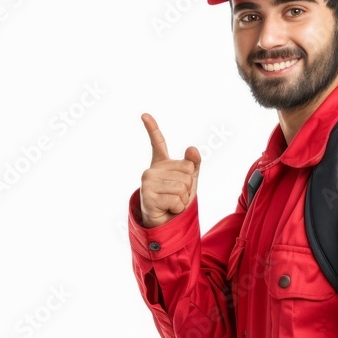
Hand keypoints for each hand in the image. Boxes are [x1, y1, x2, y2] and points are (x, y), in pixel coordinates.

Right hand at [139, 113, 200, 228]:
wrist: (164, 223)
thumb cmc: (175, 200)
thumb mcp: (189, 181)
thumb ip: (193, 165)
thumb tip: (192, 148)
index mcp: (161, 164)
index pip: (158, 142)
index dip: (152, 128)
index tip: (144, 114)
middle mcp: (151, 170)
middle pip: (186, 172)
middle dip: (188, 188)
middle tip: (176, 196)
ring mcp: (148, 183)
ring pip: (183, 187)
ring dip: (183, 199)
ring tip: (172, 203)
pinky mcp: (148, 196)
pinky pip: (177, 199)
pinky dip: (178, 208)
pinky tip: (167, 209)